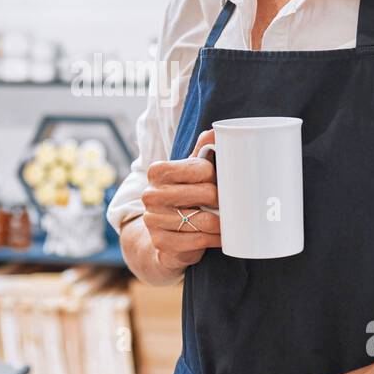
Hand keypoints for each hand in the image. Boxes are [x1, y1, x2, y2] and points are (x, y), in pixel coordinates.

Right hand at [141, 128, 220, 274]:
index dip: (215, 177)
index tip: (214, 182)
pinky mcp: (161, 243)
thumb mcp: (190, 172)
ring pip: (205, 220)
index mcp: (157, 171)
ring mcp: (153, 220)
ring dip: (221, 223)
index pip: (202, 168)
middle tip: (222, 204)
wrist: (164, 235)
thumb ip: (202, 151)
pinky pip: (200, 241)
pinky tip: (217, 236)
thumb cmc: (184, 198)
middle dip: (221, 200)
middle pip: (207, 193)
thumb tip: (217, 131)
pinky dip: (214, 239)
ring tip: (223, 221)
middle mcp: (150, 194)